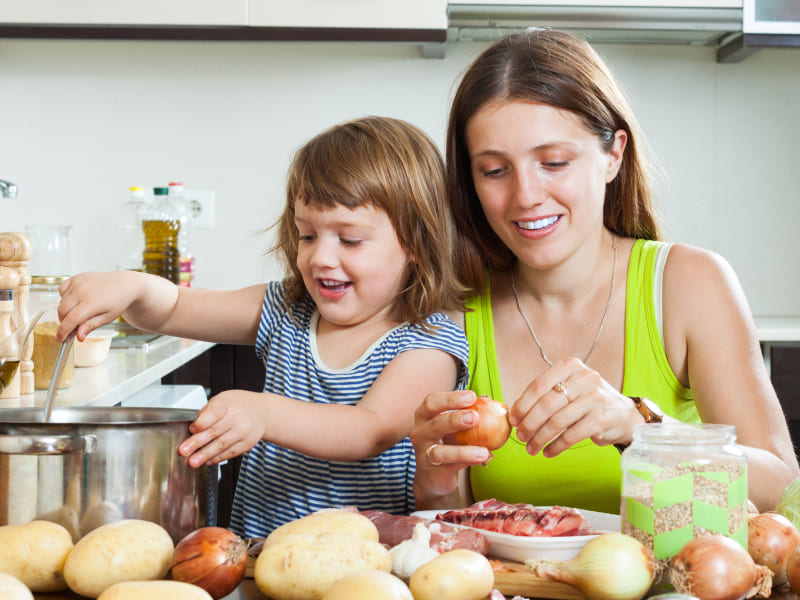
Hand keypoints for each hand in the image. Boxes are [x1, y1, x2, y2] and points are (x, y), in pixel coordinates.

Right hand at [56, 271, 157, 340]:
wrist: (124, 284)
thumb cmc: (118, 301)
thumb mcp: (108, 317)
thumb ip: (91, 326)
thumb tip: (78, 336)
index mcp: (93, 302)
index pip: (71, 320)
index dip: (63, 331)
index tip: (60, 339)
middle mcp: (83, 290)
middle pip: (62, 311)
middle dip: (63, 322)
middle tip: (71, 328)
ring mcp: (79, 282)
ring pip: (61, 301)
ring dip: (65, 311)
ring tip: (80, 313)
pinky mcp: (77, 277)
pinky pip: (62, 290)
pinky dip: (65, 297)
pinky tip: (76, 301)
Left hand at [177, 390, 265, 466]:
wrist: (262, 412)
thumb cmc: (238, 405)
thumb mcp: (223, 399)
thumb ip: (207, 412)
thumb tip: (194, 428)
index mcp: (228, 403)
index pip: (214, 413)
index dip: (202, 422)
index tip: (191, 429)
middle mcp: (237, 417)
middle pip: (215, 431)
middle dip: (197, 443)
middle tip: (183, 451)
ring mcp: (244, 431)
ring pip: (222, 445)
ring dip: (205, 455)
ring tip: (193, 462)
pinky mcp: (247, 443)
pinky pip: (230, 452)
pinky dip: (217, 458)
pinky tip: (207, 461)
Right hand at [409, 390, 491, 504]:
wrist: (434, 476)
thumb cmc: (447, 444)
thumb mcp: (454, 428)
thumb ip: (468, 413)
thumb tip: (488, 399)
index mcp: (424, 417)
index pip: (432, 402)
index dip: (451, 398)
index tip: (472, 396)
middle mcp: (420, 433)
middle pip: (434, 423)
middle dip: (454, 419)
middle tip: (475, 417)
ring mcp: (424, 454)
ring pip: (439, 451)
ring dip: (462, 451)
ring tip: (483, 451)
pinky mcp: (433, 472)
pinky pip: (450, 467)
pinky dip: (467, 463)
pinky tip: (482, 459)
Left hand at [509, 357, 639, 456]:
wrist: (623, 415)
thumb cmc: (586, 401)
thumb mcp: (568, 388)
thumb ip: (545, 395)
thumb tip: (514, 413)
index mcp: (570, 366)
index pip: (538, 385)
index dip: (522, 405)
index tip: (513, 420)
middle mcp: (584, 378)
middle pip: (546, 404)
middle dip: (529, 424)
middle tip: (521, 437)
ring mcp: (594, 398)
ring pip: (557, 421)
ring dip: (540, 438)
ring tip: (531, 448)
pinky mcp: (601, 419)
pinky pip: (571, 436)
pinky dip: (556, 446)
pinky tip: (548, 452)